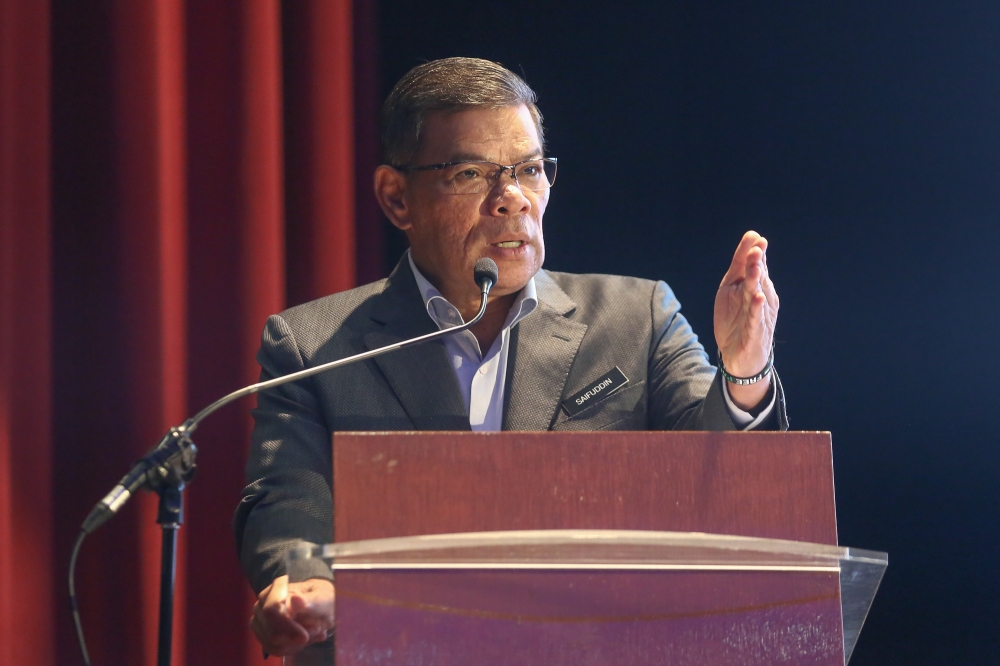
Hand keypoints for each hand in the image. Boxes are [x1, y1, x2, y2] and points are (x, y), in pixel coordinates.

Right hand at [250, 575, 334, 656]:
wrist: (321, 608)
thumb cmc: (323, 599)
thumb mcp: (325, 599)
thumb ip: (311, 601)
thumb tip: (295, 599)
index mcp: (277, 587)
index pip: (271, 609)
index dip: (287, 626)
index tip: (305, 635)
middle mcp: (263, 603)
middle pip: (272, 631)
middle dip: (296, 637)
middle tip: (316, 630)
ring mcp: (260, 620)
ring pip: (272, 643)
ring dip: (296, 643)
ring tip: (312, 632)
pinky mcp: (263, 635)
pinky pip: (274, 649)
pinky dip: (292, 648)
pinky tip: (304, 640)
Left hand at [713, 231, 778, 408]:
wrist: (739, 356)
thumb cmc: (736, 320)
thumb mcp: (732, 291)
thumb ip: (739, 268)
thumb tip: (750, 240)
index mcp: (757, 288)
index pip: (757, 267)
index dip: (754, 253)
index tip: (754, 238)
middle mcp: (762, 300)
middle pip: (759, 280)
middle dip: (757, 264)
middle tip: (756, 249)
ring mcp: (760, 316)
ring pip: (758, 296)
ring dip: (757, 282)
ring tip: (756, 267)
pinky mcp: (755, 332)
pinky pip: (756, 319)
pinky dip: (757, 309)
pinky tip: (759, 298)